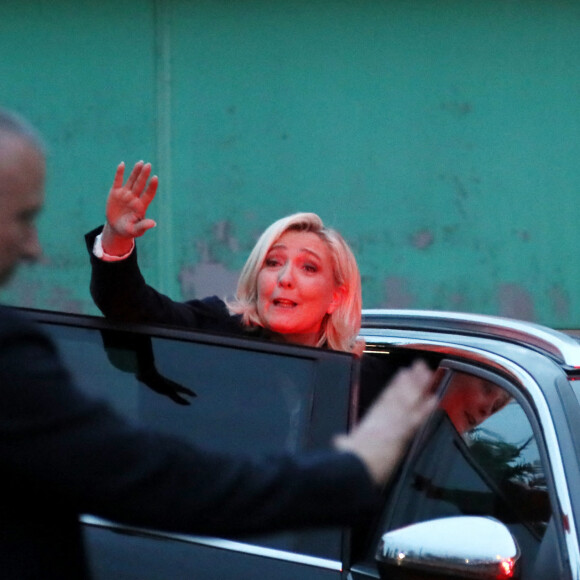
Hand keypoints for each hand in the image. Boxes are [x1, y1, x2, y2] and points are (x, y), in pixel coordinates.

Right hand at [102, 161, 158, 254]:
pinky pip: (117, 181)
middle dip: (144, 175)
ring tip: (140, 162)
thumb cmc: (128, 230)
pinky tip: (122, 164)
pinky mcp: (115, 193)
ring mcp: (125, 194)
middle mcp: (135, 197)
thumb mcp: (135, 230)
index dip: (152, 186)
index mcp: (141, 206)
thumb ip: (143, 226)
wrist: (116, 228)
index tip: (155, 178)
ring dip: (136, 172)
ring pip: (132, 180)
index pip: (149, 194)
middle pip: (141, 184)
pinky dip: (119, 173)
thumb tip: (154, 224)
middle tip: (149, 165)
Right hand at [334, 360, 437, 485]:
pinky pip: (416, 418)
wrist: (353, 468)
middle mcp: (383, 418)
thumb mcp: (344, 447)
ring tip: (427, 373)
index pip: (385, 399)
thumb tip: (340, 441)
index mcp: (370, 421)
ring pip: (407, 400)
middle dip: (409, 380)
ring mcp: (393, 423)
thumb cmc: (348, 460)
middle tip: (419, 366)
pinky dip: (425, 408)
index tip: (403, 375)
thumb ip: (344, 442)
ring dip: (418, 386)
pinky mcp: (401, 433)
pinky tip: (434, 399)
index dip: (395, 386)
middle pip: (399, 395)